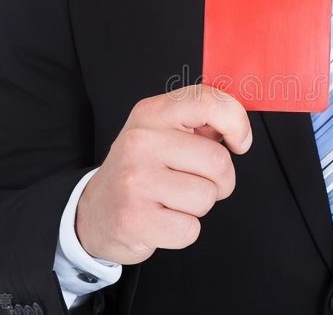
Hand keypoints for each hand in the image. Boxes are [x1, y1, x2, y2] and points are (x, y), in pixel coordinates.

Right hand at [75, 84, 251, 264]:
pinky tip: (162, 220)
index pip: (209, 102)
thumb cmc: (140, 170)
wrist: (94, 212)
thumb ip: (200, 123)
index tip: (238, 142)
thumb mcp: (162, 132)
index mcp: (152, 113)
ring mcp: (135, 181)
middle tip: (194, 182)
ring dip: (198, 206)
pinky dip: (183, 231)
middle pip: (218, 162)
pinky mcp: (135, 219)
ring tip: (172, 200)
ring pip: (206, 197)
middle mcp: (141, 142)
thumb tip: (237, 128)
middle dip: (219, 180)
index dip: (237, 123)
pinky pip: (190, 229)